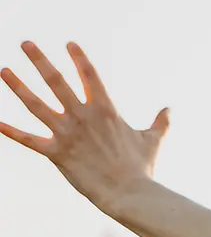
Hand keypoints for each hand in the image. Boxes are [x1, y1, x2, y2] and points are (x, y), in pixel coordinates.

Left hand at [0, 42, 169, 211]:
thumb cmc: (142, 168)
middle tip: (25, 44)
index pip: (90, 75)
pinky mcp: (56, 152)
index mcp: (106, 110)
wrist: (129, 192)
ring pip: (35, 104)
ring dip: (17, 85)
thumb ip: (160, 122)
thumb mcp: (152, 140)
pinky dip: (9, 130)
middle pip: (56, 81)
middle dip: (39, 60)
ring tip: (4, 70)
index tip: (68, 44)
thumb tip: (169, 109)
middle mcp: (83, 116)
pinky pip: (27, 139)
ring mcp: (67, 133)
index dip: (79, 58)